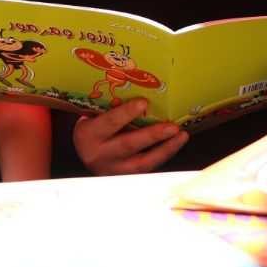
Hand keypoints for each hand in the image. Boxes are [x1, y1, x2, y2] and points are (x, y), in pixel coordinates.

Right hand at [72, 98, 188, 175]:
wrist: (85, 155)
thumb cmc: (93, 128)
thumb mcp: (93, 117)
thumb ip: (109, 108)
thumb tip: (139, 89)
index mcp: (88, 135)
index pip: (109, 123)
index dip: (126, 113)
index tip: (144, 102)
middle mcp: (99, 154)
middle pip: (128, 145)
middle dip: (152, 135)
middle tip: (172, 127)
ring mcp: (113, 169)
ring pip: (142, 163)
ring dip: (165, 149)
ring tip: (181, 136)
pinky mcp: (126, 177)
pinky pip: (148, 168)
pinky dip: (164, 155)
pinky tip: (176, 144)